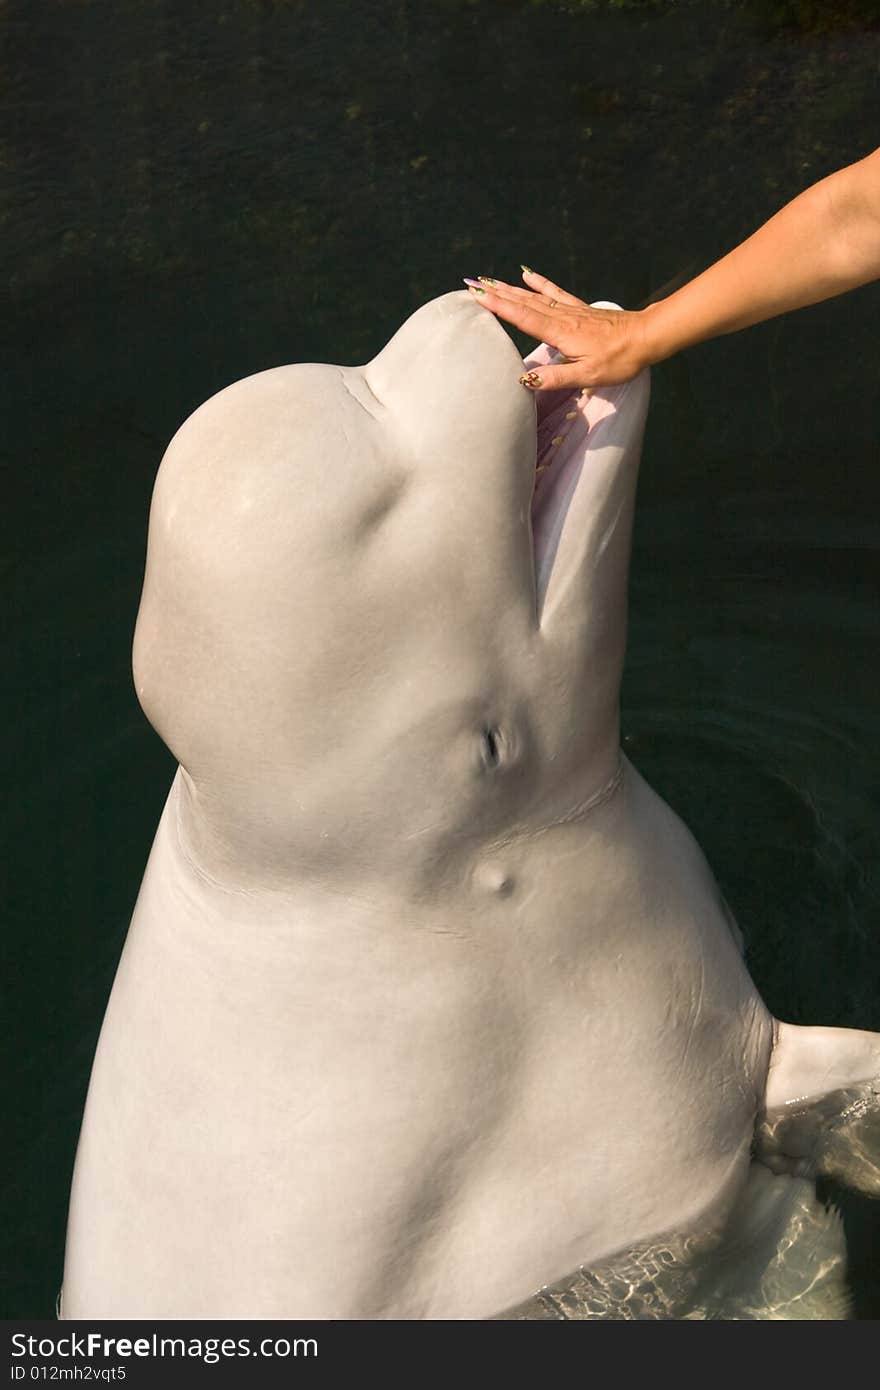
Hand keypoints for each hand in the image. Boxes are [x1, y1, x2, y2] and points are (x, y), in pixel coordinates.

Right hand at [466, 268, 650, 390]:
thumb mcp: (588, 375)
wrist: (647, 337)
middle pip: (523, 302)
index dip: (498, 306)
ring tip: (488, 279)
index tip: (476, 296)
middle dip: (495, 293)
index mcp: (560, 332)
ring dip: (509, 288)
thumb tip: (525, 380)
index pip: (522, 317)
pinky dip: (539, 282)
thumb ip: (556, 377)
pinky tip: (527, 273)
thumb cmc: (619, 360)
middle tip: (470, 283)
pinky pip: (554, 291)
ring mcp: (570, 310)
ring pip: (534, 296)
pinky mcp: (580, 308)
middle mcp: (561, 316)